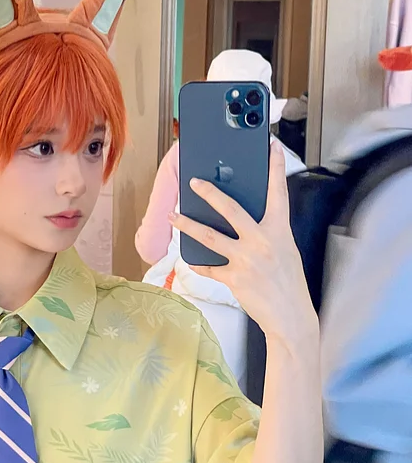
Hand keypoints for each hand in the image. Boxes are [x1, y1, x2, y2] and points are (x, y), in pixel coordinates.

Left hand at [170, 144, 316, 344]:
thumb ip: (267, 232)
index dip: (274, 168)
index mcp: (279, 230)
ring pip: (209, 236)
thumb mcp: (284, 250)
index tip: (270, 147)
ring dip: (187, 225)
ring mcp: (246, 259)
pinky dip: (199, 263)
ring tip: (173, 216)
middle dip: (210, 193)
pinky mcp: (234, 278)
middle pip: (231, 209)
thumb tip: (244, 222)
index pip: (278, 192)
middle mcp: (262, 241)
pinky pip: (209, 266)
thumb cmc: (288, 282)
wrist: (290, 315)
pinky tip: (190, 259)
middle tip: (194, 182)